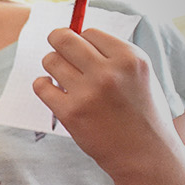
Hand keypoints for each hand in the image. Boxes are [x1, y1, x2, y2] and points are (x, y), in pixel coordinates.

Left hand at [35, 27, 181, 171]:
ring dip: (52, 66)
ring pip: (50, 61)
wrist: (143, 152)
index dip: (82, 39)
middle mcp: (109, 72)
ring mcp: (88, 92)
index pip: (90, 32)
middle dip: (57, 40)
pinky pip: (40, 86)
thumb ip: (113, 55)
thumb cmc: (140, 111)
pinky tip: (53, 90)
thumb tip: (76, 34)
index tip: (81, 49)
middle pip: (64, 39)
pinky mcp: (70, 112)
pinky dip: (42, 85)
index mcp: (130, 58)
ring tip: (63, 77)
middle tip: (58, 48)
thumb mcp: (139, 74)